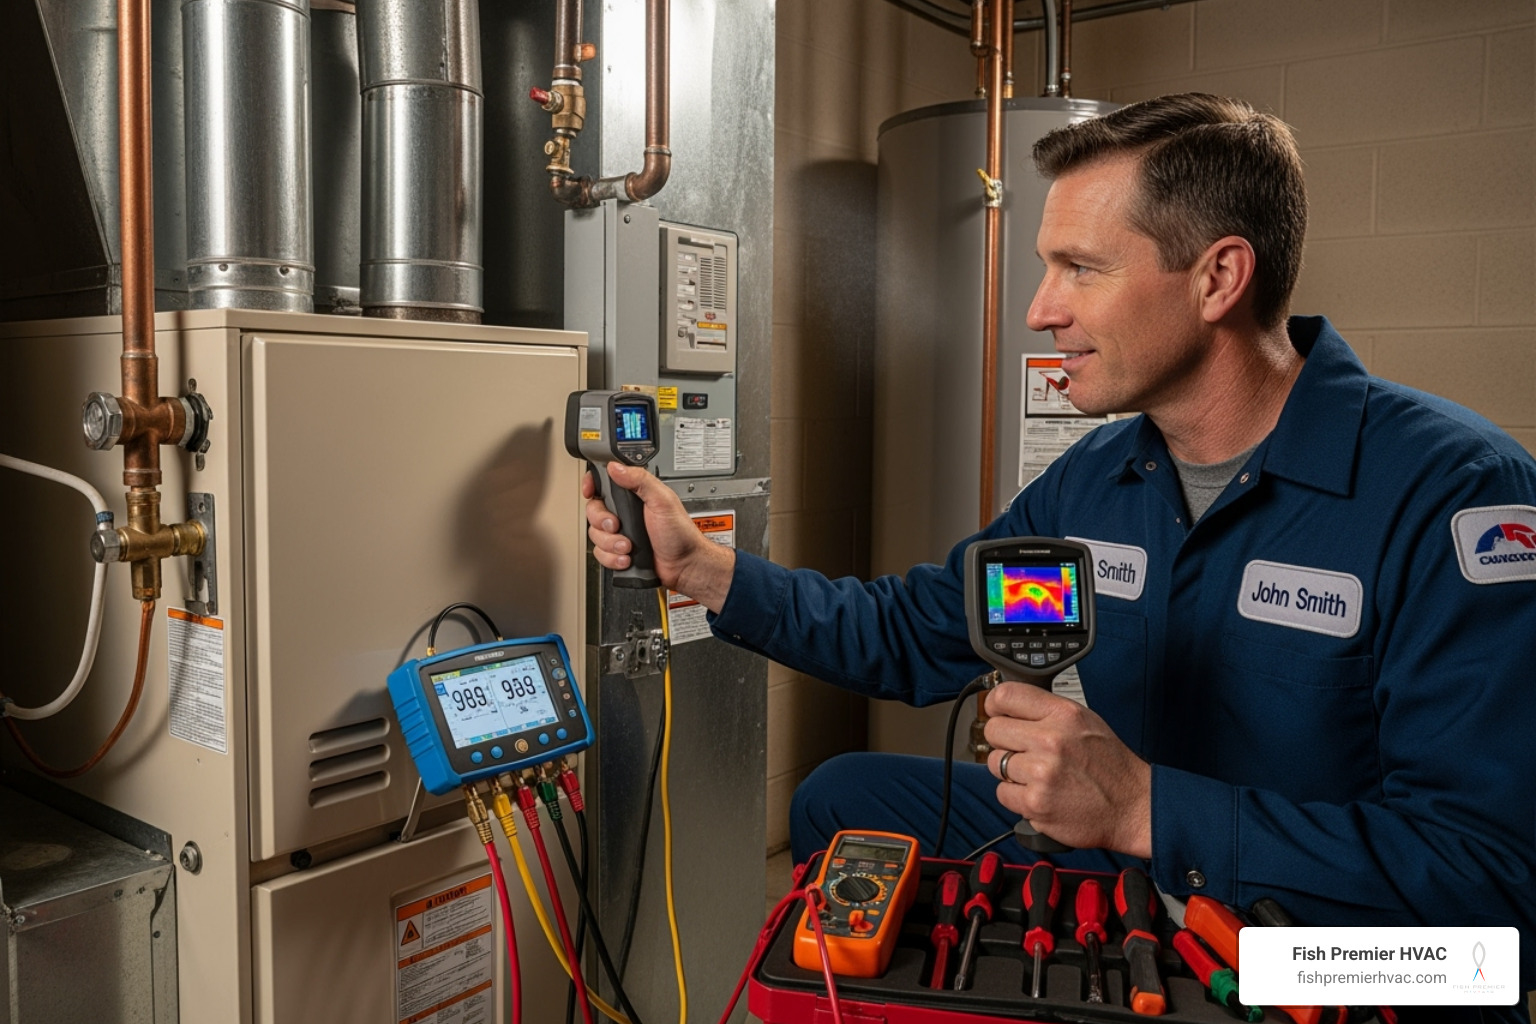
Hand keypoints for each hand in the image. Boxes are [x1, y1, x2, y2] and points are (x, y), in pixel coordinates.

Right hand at [583, 462, 735, 610]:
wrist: (684, 565)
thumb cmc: (680, 533)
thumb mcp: (662, 500)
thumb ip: (640, 480)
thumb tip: (616, 467)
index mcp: (634, 495)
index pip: (604, 483)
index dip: (592, 485)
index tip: (590, 491)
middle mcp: (625, 513)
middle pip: (594, 511)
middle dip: (603, 522)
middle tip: (618, 526)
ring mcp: (621, 532)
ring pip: (595, 535)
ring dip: (611, 543)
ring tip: (629, 546)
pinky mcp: (618, 551)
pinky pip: (600, 554)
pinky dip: (612, 558)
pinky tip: (627, 557)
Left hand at [983, 682, 1151, 856]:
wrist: (1133, 807)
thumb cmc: (1110, 766)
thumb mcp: (1086, 722)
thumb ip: (1048, 712)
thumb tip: (1011, 707)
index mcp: (1064, 714)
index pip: (1007, 695)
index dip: (994, 704)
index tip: (995, 712)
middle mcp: (1051, 740)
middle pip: (993, 730)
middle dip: (1004, 742)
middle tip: (1024, 751)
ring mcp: (1042, 773)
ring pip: (995, 763)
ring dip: (1011, 772)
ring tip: (1039, 776)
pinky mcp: (1035, 803)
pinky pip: (1002, 794)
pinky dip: (1016, 797)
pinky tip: (1040, 794)